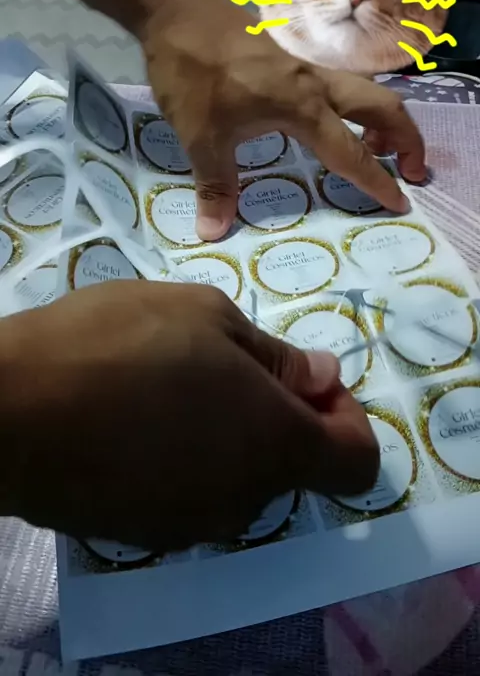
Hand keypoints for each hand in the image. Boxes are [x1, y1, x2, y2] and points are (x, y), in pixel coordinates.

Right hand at [2, 281, 378, 552]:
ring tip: (170, 387)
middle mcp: (244, 499)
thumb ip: (277, 356)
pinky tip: (137, 423)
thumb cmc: (119, 345)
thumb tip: (325, 380)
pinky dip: (185, 461)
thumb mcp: (207, 317)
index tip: (310, 383)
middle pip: (292, 467)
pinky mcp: (142, 534)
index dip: (349, 418)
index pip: (356, 461)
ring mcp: (190, 524)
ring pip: (237, 479)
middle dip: (279, 417)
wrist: (11, 410)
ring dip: (228, 438)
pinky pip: (189, 494)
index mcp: (275, 445)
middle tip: (225, 365)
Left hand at [141, 0, 425, 241]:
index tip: (400, 203)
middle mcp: (315, 86)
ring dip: (383, 119)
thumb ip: (215, 185)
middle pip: (384, 107)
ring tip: (377, 149)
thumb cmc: (193, 72)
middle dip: (407, 139)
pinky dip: (354, 108)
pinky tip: (329, 124)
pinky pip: (340, 86)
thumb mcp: (200, 137)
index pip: (352, 152)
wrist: (177, 9)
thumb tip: (213, 232)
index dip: (377, 181)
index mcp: (302, 108)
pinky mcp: (290, 60)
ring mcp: (305, 68)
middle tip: (412, 170)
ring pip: (366, 91)